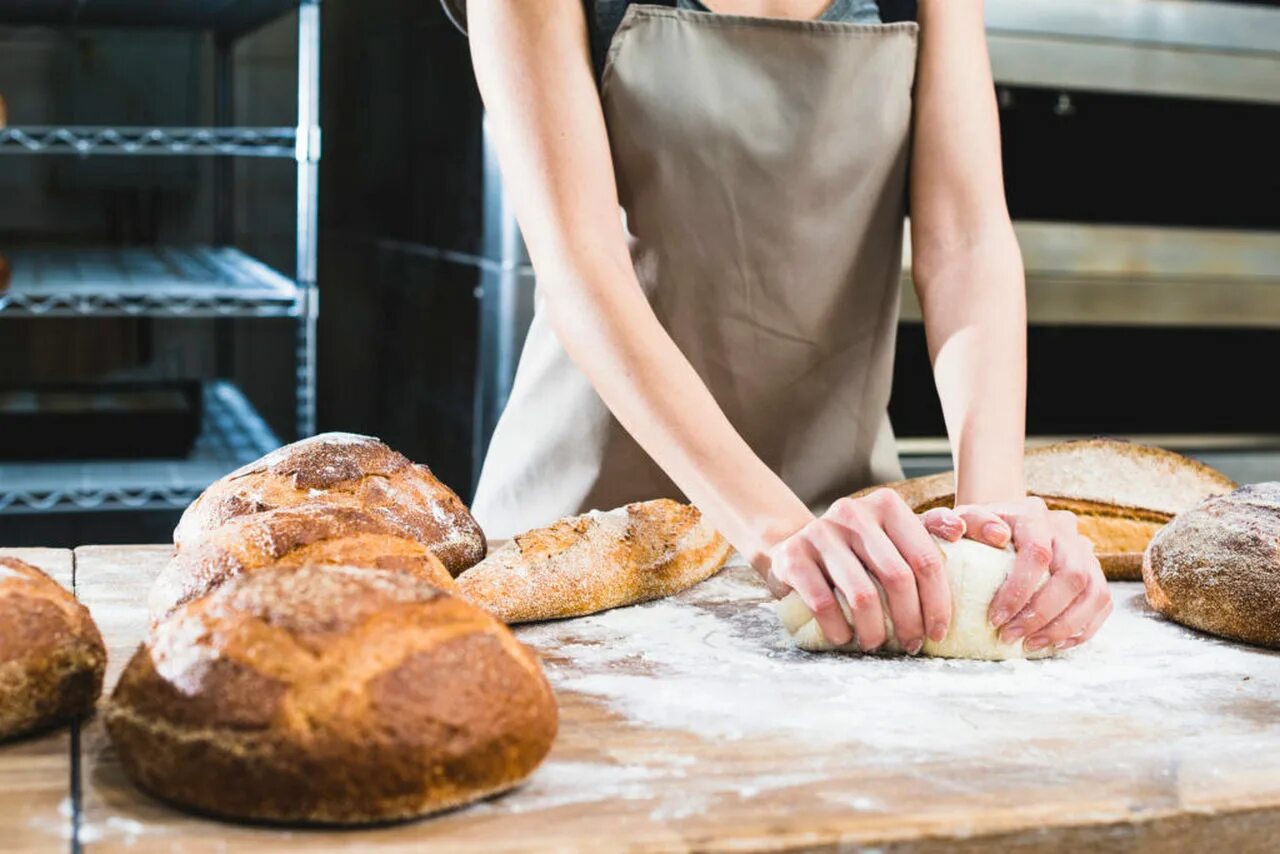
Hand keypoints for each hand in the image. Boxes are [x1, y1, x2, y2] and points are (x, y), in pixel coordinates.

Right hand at [765, 490, 963, 653]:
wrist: (794, 546)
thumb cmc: (857, 550)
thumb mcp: (892, 535)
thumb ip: (929, 532)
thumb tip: (962, 529)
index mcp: (886, 506)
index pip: (925, 558)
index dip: (937, 602)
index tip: (938, 632)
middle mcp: (853, 513)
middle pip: (897, 578)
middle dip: (909, 621)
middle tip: (910, 645)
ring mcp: (820, 533)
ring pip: (862, 595)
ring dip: (874, 631)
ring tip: (875, 644)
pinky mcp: (793, 556)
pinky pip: (824, 603)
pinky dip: (838, 629)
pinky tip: (844, 638)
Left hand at [954, 497, 1112, 651]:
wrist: (1002, 523)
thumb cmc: (979, 529)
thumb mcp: (964, 520)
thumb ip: (971, 522)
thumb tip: (997, 537)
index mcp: (1034, 515)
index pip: (1038, 553)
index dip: (1019, 591)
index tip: (995, 618)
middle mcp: (1066, 531)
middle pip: (1072, 576)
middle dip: (1042, 614)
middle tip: (1010, 636)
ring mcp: (1085, 551)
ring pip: (1093, 593)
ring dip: (1064, 627)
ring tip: (1031, 645)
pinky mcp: (1094, 571)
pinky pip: (1102, 603)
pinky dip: (1083, 628)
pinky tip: (1056, 643)